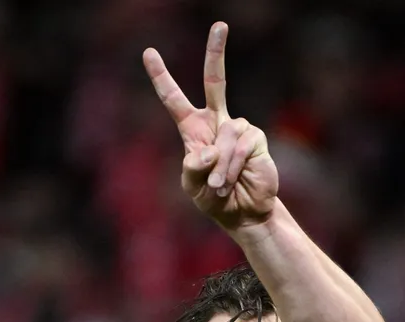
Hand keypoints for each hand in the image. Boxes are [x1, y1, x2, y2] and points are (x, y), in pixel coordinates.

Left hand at [143, 22, 278, 232]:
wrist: (244, 214)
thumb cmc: (214, 199)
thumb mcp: (192, 187)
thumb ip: (192, 168)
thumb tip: (208, 151)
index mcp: (193, 130)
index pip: (174, 99)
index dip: (161, 76)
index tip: (149, 52)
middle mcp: (217, 122)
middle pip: (216, 81)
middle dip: (217, 53)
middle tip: (220, 25)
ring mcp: (238, 129)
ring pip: (224, 137)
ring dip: (220, 167)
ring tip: (220, 186)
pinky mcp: (255, 140)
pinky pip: (239, 147)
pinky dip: (232, 168)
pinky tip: (232, 181)